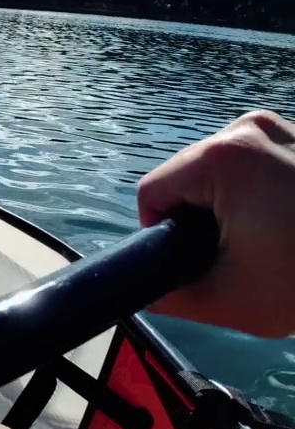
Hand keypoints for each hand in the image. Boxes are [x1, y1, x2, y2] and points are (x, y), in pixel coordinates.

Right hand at [137, 110, 294, 337]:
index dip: (162, 234)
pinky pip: (258, 161)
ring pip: (222, 167)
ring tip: (269, 240)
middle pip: (188, 174)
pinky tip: (288, 223)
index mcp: (224, 157)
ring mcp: (284, 127)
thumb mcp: (232, 300)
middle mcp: (249, 128)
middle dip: (201, 215)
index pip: (154, 192)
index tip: (194, 260)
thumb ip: (173, 296)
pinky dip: (263, 192)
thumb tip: (148, 288)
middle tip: (238, 256)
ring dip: (231, 203)